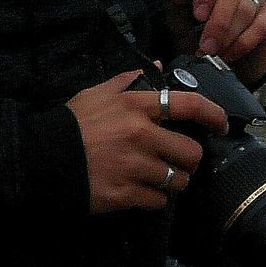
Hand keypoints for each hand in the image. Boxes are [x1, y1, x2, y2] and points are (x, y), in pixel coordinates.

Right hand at [67, 70, 228, 213]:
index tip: (221, 124)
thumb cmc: (73, 123)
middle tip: (179, 160)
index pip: (186, 104)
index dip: (212, 114)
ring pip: (178, 180)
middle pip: (191, 152)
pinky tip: (142, 190)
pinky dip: (155, 198)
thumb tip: (157, 66)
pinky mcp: (126, 194)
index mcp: (134, 106)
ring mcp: (134, 167)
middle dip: (189, 159)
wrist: (45, 158)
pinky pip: (158, 200)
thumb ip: (127, 81)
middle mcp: (140, 135)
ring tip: (161, 177)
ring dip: (174, 181)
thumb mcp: (96, 93)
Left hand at [168, 0, 265, 86]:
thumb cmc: (191, 30)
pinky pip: (262, 25)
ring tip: (214, 52)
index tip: (198, 15)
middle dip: (218, 18)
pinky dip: (243, 42)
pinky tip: (229, 53)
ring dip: (228, 34)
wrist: (212, 59)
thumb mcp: (177, 14)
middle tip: (206, 44)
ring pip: (246, 7)